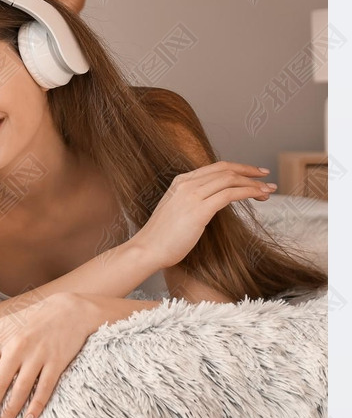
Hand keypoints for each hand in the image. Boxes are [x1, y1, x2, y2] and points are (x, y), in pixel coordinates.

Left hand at [0, 291, 99, 417]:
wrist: (67, 309)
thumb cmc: (30, 318)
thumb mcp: (1, 324)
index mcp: (0, 339)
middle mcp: (17, 347)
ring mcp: (37, 355)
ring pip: (20, 390)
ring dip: (9, 412)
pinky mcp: (56, 362)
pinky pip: (44, 388)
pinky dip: (36, 406)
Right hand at [134, 161, 276, 269]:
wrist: (148, 249)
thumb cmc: (163, 238)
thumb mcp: (178, 211)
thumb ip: (193, 203)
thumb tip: (213, 205)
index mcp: (181, 181)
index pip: (215, 168)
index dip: (237, 168)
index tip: (253, 173)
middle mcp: (187, 183)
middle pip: (225, 169)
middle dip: (249, 171)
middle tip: (266, 177)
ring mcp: (192, 194)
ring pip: (230, 180)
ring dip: (253, 183)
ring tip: (268, 190)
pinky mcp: (199, 209)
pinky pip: (229, 194)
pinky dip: (248, 192)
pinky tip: (259, 196)